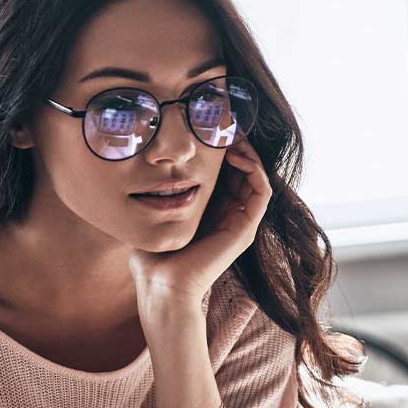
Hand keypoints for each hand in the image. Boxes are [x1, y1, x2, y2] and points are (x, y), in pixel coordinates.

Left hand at [128, 139, 271, 306]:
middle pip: (243, 171)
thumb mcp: (156, 214)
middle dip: (236, 144)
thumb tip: (145, 165)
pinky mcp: (245, 229)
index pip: (225, 172)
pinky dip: (254, 168)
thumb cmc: (154, 257)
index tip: (208, 126)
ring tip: (231, 133)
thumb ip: (159, 192)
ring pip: (256, 176)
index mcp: (211, 212)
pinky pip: (262, 190)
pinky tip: (237, 153)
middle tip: (224, 121)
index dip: (221, 149)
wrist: (162, 286)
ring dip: (248, 151)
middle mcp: (229, 215)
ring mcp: (240, 223)